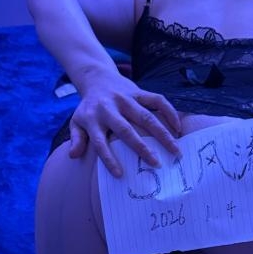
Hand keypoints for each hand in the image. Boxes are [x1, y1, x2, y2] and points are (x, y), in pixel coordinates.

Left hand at [67, 71, 181, 176]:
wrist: (96, 78)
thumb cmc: (89, 109)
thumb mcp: (76, 122)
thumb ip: (76, 139)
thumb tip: (73, 156)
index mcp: (94, 119)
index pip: (100, 143)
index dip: (109, 159)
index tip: (120, 175)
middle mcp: (110, 108)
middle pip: (127, 130)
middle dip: (142, 147)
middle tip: (156, 164)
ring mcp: (126, 99)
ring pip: (147, 116)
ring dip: (163, 134)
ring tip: (176, 150)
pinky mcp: (138, 92)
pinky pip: (157, 100)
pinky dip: (169, 113)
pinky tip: (178, 128)